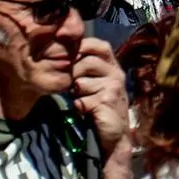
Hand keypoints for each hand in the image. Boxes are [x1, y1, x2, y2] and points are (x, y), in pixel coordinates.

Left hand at [71, 37, 129, 155]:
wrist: (115, 132)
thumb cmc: (101, 104)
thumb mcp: (95, 82)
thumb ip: (85, 68)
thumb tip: (62, 56)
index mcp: (113, 65)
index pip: (99, 45)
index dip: (82, 48)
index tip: (70, 59)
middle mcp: (116, 73)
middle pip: (85, 62)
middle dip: (73, 75)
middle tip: (74, 87)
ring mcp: (113, 87)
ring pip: (81, 82)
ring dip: (77, 93)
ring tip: (83, 99)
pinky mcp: (107, 101)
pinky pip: (82, 100)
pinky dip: (80, 106)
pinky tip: (86, 110)